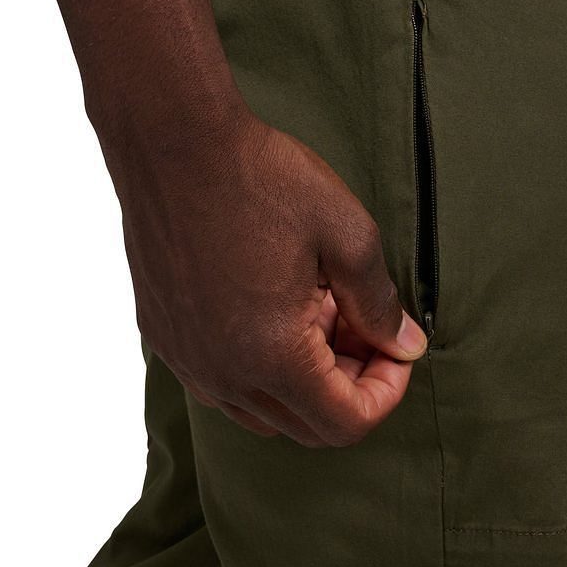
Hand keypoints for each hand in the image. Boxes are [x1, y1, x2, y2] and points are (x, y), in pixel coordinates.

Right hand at [101, 100, 427, 447]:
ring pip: (260, 406)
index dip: (386, 393)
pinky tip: (272, 299)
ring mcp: (184, 356)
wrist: (175, 142)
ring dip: (303, 374)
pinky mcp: (163, 332)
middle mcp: (220, 373)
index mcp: (271, 356)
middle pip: (304, 424)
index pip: (344, 424)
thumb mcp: (346, 233)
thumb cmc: (261, 180)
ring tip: (319, 306)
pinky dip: (258, 359)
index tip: (396, 348)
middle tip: (364, 324)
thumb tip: (404, 345)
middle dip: (349, 383)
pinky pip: (220, 377)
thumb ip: (380, 302)